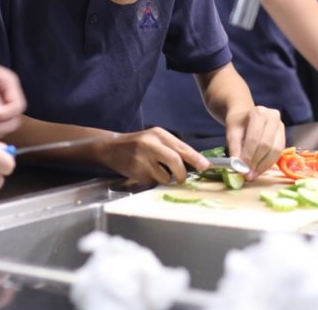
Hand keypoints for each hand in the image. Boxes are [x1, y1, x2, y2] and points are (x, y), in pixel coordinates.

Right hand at [94, 127, 208, 185]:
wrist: (112, 148)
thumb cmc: (139, 144)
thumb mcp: (156, 139)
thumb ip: (173, 148)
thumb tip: (196, 163)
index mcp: (159, 134)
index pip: (181, 147)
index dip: (195, 158)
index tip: (205, 166)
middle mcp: (150, 145)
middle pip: (174, 160)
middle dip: (182, 173)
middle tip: (182, 179)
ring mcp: (142, 159)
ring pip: (164, 177)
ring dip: (166, 179)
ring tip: (158, 172)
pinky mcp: (136, 172)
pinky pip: (153, 182)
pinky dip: (153, 182)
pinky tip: (146, 173)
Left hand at [223, 105, 284, 179]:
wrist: (245, 117)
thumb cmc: (238, 124)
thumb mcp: (231, 133)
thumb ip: (235, 149)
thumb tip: (239, 168)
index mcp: (259, 112)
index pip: (254, 138)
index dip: (248, 156)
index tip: (242, 169)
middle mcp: (273, 117)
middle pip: (266, 145)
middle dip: (256, 162)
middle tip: (248, 175)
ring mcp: (281, 126)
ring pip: (275, 150)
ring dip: (264, 165)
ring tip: (253, 175)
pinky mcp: (284, 136)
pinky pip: (279, 153)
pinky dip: (269, 163)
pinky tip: (260, 170)